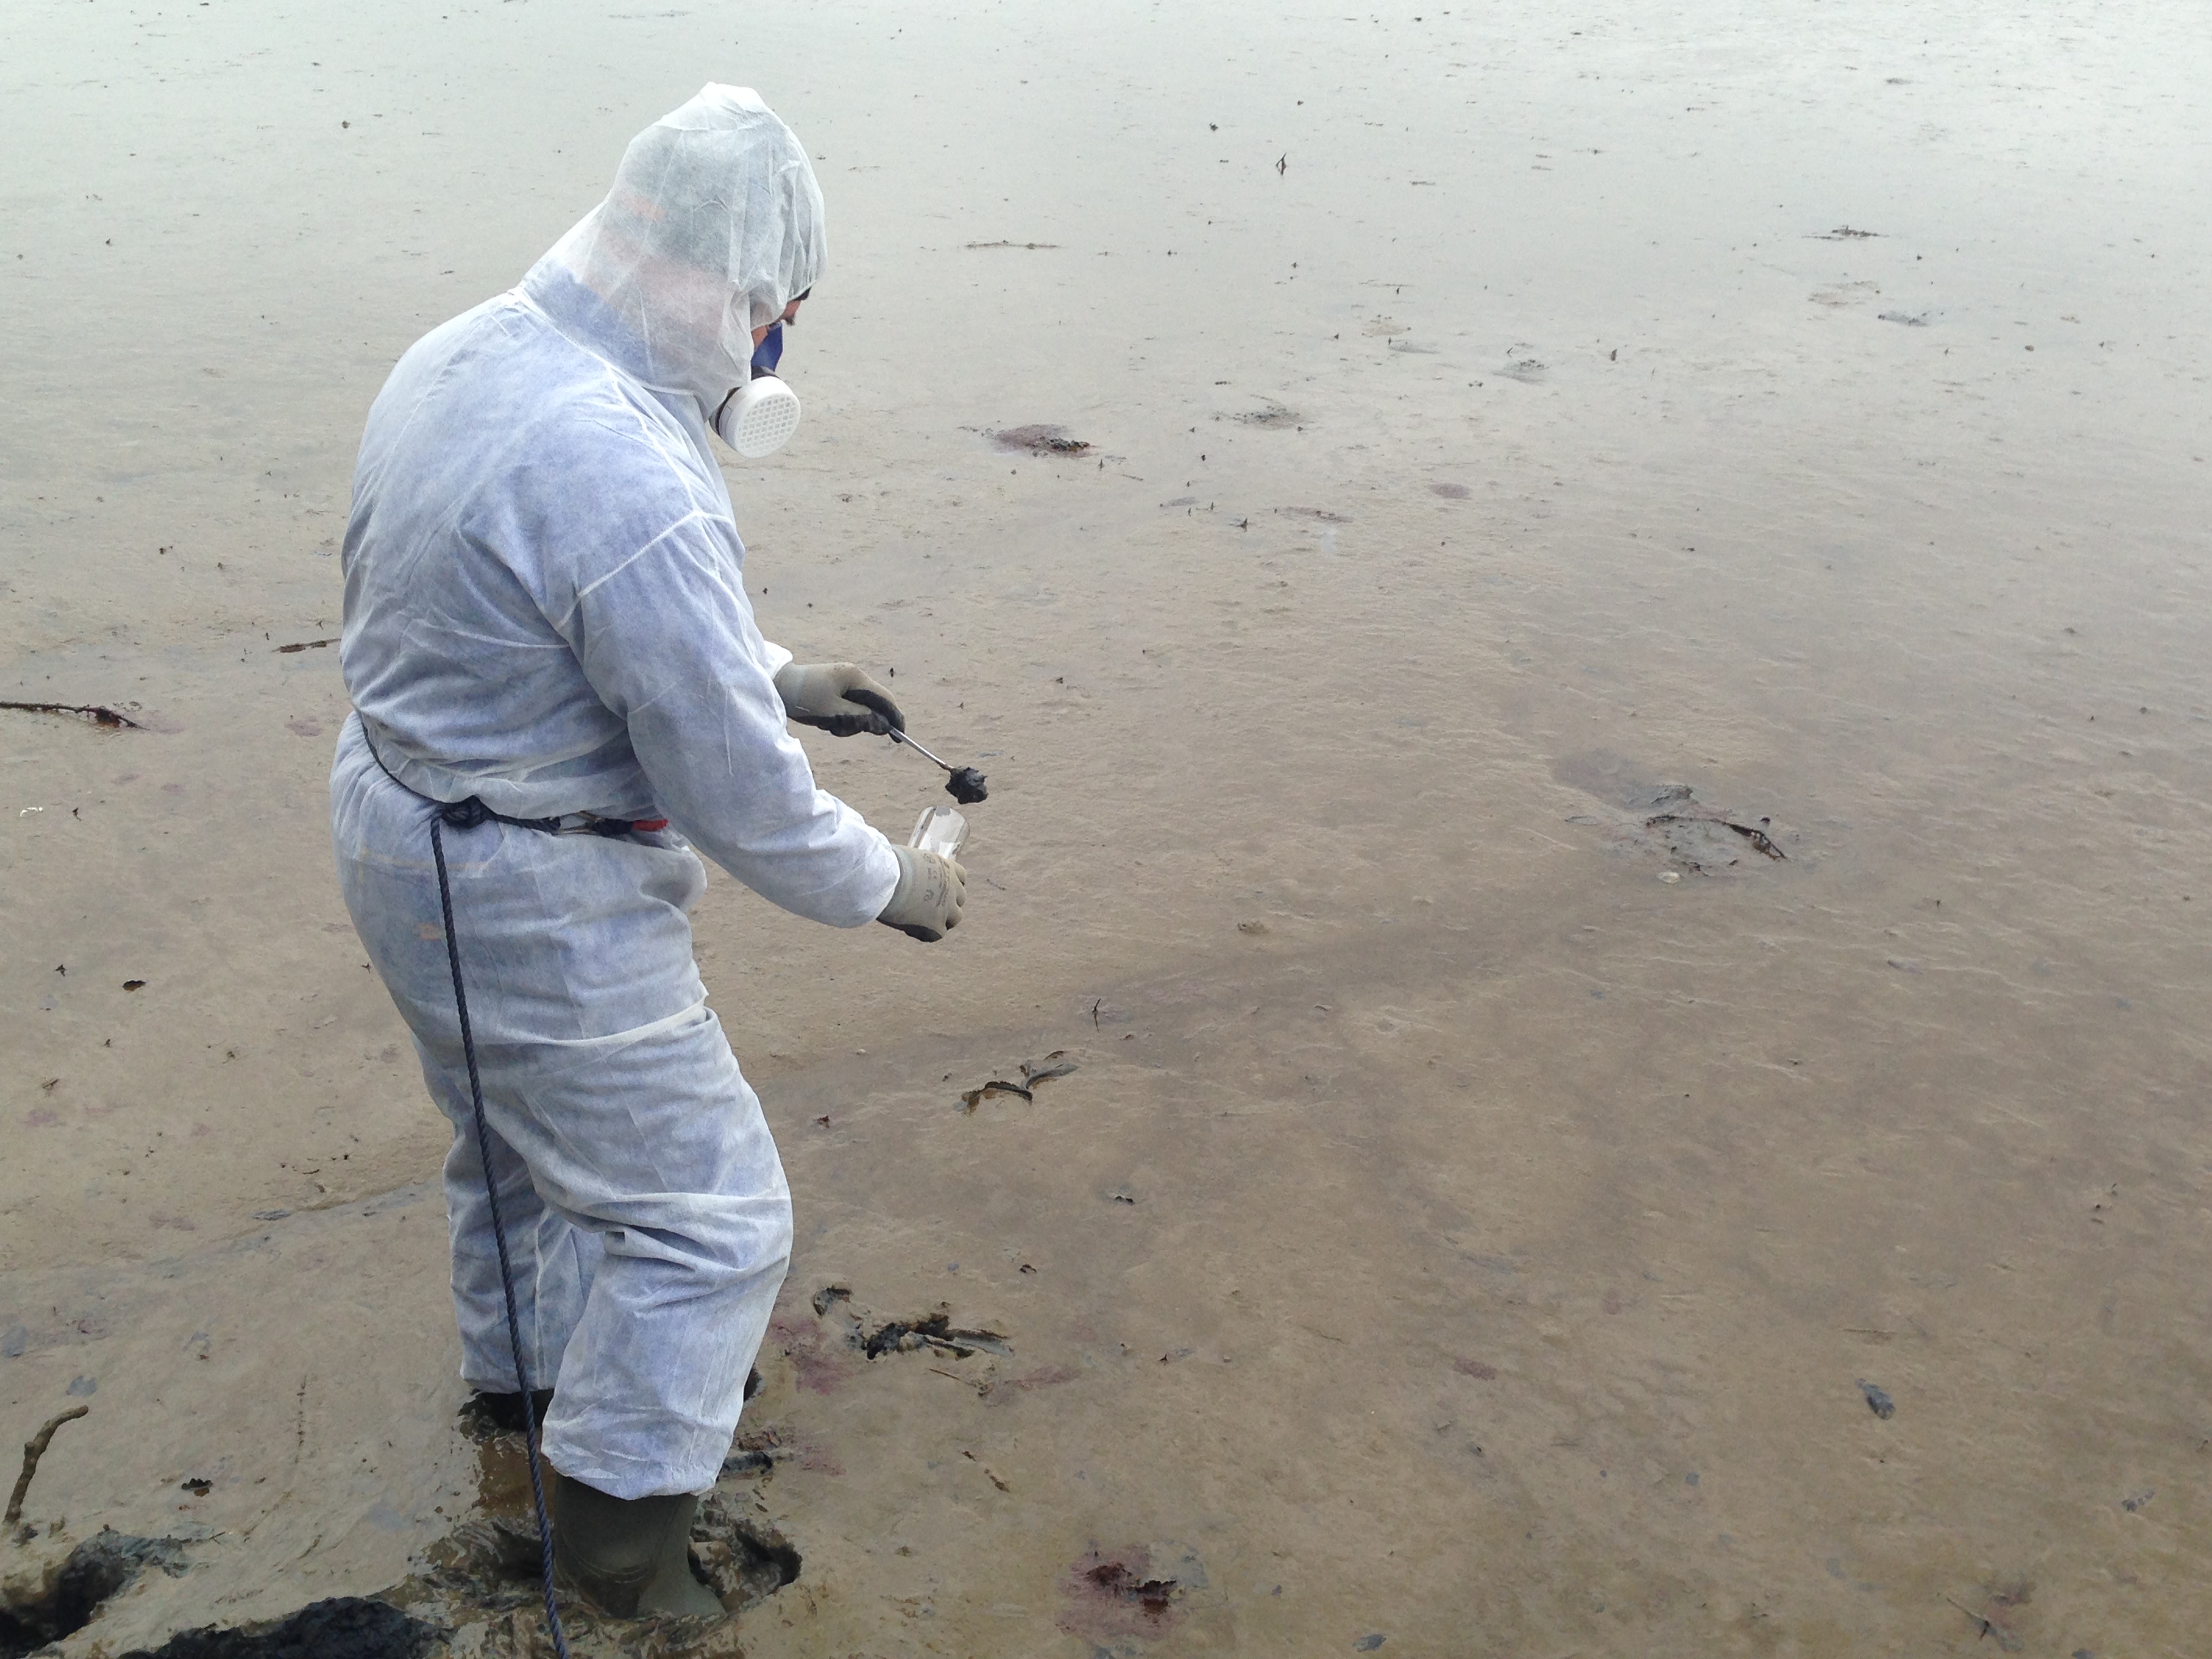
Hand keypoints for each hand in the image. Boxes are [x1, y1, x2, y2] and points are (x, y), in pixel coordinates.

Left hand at [774, 662, 903, 736]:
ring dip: (847, 723)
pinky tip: (823, 719)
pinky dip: (839, 718)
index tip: (899, 737)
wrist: (776, 686)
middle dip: (860, 722)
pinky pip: (847, 708)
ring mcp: (843, 683)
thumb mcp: (835, 713)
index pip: (885, 698)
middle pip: (872, 705)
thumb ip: (862, 718)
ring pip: (859, 710)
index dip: (894, 718)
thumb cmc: (804, 699)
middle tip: (840, 729)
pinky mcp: (834, 689)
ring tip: (826, 724)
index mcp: (855, 677)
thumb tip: (885, 726)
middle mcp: (853, 677)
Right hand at [877, 844, 965, 941]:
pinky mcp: (936, 926)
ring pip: (954, 919)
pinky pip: (937, 934)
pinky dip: (924, 933)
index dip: (950, 884)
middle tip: (926, 906)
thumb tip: (909, 873)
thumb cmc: (889, 866)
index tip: (937, 888)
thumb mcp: (910, 859)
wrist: (885, 880)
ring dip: (940, 920)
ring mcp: (947, 908)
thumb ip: (918, 868)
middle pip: (960, 899)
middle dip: (946, 903)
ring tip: (918, 919)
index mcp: (946, 867)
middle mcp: (952, 887)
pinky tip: (907, 927)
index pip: (961, 876)